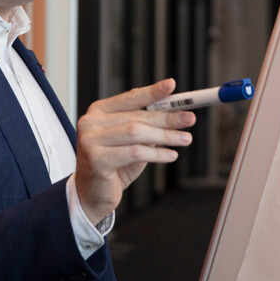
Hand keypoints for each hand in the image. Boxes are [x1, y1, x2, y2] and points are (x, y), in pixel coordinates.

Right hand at [74, 79, 193, 224]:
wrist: (92, 195)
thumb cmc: (113, 167)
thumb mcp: (132, 143)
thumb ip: (146, 128)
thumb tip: (174, 115)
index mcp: (99, 111)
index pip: (130, 98)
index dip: (152, 92)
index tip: (171, 86)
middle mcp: (91, 122)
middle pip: (137, 115)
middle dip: (167, 118)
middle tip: (189, 119)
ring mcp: (91, 140)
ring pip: (137, 132)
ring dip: (165, 136)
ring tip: (184, 139)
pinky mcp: (96, 158)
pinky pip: (135, 152)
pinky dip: (157, 153)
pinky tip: (170, 155)